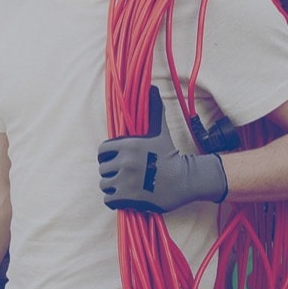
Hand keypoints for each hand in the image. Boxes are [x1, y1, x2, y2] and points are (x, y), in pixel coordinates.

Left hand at [98, 86, 227, 213]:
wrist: (184, 180)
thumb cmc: (170, 154)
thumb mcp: (160, 130)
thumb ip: (154, 109)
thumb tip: (152, 88)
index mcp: (127, 145)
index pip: (102, 151)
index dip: (108, 156)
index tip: (118, 160)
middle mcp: (124, 162)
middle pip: (103, 169)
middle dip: (112, 172)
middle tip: (126, 174)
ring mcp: (125, 181)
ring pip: (104, 184)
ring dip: (112, 186)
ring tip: (126, 186)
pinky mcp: (127, 198)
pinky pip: (108, 200)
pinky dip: (114, 200)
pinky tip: (126, 197)